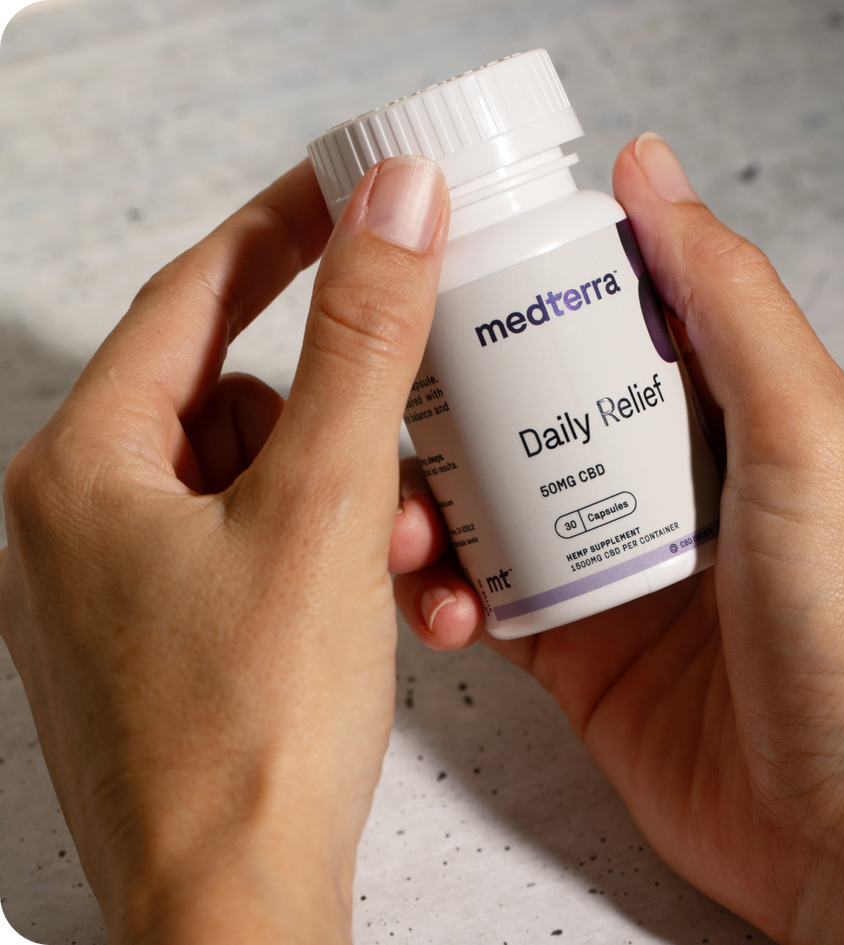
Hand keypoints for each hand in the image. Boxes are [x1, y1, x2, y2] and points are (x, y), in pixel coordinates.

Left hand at [0, 155, 448, 944]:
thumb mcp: (328, 503)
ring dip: (353, 504)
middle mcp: (85, 526)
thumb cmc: (257, 733)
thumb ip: (362, 342)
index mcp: (82, 475)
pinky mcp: (178, 640)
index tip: (342, 188)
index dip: (277, 231)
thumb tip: (389, 207)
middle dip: (340, 424)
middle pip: (237, 402)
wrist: (244, 915)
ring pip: (265, 485)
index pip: (190, 296)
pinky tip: (387, 604)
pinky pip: (268, 552)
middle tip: (404, 450)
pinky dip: (336, 561)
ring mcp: (129, 589)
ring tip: (407, 556)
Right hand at [394, 134, 843, 943]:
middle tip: (389, 403)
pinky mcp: (575, 649)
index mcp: (720, 414)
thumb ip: (728, 298)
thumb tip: (651, 170)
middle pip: (526, 409)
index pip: (603, 317)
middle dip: (446, 406)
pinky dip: (441, 594)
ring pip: (487, 505)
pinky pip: (483, 599)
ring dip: (425, 506)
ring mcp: (613, 565)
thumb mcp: (805, 433)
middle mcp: (662, 481)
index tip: (444, 270)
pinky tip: (435, 603)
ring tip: (401, 524)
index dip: (523, 289)